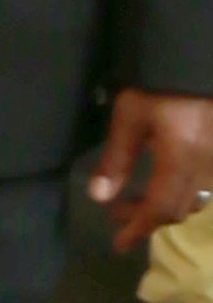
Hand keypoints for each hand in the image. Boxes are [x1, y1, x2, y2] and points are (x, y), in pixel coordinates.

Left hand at [86, 89, 212, 251]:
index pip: (161, 208)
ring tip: (136, 200)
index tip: (119, 244)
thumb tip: (99, 197)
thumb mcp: (131, 114)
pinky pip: (205, 182)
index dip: (139, 229)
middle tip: (118, 215)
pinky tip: (165, 181)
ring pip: (194, 197)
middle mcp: (206, 166)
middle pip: (179, 207)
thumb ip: (116, 157)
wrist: (197, 58)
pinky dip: (181, 189)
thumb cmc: (161, 81)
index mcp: (182, 159)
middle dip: (146, 217)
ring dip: (164, 204)